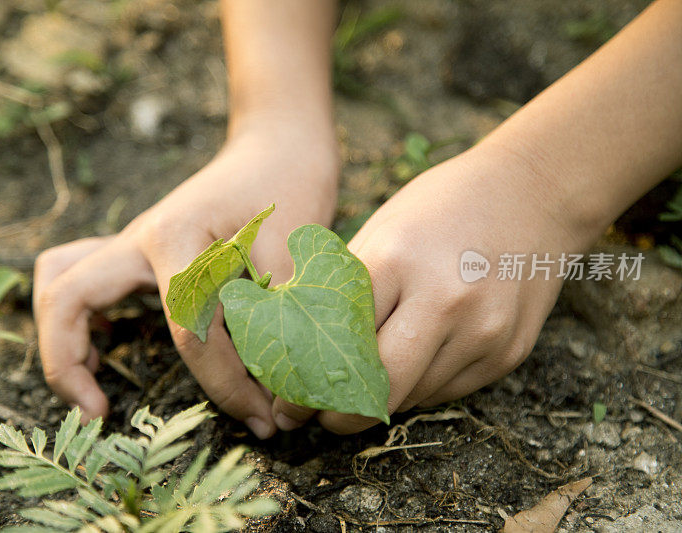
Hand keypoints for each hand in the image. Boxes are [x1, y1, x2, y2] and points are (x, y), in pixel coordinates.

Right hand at [34, 122, 337, 437]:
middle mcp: (139, 236)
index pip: (187, 332)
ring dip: (59, 337)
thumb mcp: (297, 248)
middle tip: (97, 417)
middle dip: (69, 364)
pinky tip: (110, 343)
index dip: (227, 386)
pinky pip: (81, 279)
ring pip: (59, 282)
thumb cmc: (291, 186)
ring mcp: (132, 241)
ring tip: (89, 388)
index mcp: (177, 235)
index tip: (264, 419)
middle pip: (67, 298)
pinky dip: (80, 317)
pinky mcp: (139, 250)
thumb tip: (285, 398)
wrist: (278, 143)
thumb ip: (285, 318)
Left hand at [272, 144, 600, 432]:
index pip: (339, 341)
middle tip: (320, 418)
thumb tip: (302, 344)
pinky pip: (449, 390)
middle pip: (380, 388)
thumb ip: (346, 288)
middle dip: (341, 416)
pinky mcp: (509, 351)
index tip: (289, 403)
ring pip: (414, 397)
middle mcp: (445, 300)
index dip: (309, 380)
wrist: (534, 193)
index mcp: (398, 260)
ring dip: (382, 402)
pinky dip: (421, 388)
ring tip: (360, 393)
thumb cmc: (442, 206)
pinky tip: (410, 369)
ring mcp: (483, 330)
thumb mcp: (382, 230)